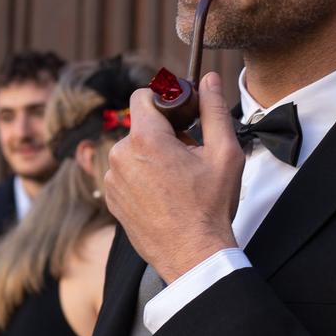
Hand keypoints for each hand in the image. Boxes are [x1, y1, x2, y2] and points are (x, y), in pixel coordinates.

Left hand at [103, 71, 244, 282]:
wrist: (193, 255)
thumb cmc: (209, 208)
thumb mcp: (224, 153)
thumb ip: (215, 110)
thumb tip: (209, 80)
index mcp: (145, 140)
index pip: (143, 95)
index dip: (165, 100)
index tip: (184, 116)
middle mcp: (120, 156)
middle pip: (141, 125)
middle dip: (165, 132)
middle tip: (190, 154)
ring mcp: (113, 179)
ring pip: (133, 150)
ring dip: (154, 156)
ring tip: (179, 179)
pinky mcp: (112, 199)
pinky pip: (126, 173)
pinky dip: (143, 176)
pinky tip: (165, 194)